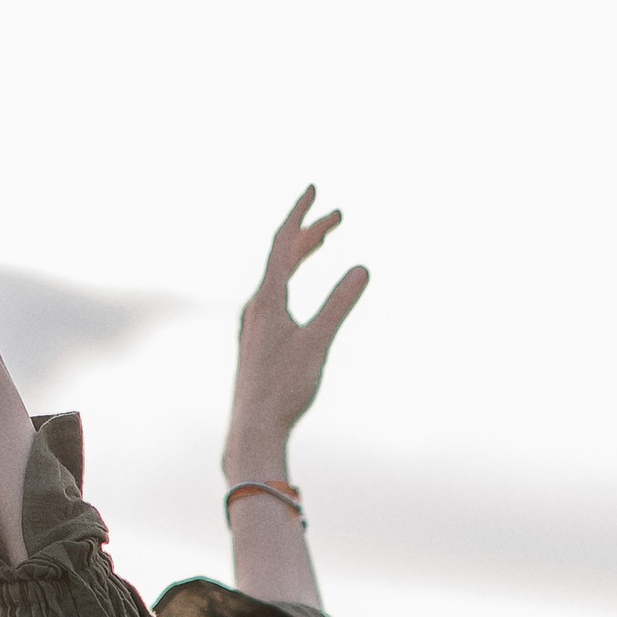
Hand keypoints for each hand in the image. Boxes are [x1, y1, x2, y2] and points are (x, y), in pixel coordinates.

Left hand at [224, 189, 368, 477]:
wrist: (252, 429)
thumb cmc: (284, 388)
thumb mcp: (318, 343)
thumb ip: (339, 304)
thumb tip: (364, 268)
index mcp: (266, 299)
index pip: (283, 243)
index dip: (301, 214)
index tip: (314, 188)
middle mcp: (255, 306)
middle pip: (281, 256)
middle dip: (310, 233)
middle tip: (338, 217)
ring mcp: (253, 324)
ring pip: (277, 276)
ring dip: (301, 255)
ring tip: (322, 242)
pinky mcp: (256, 342)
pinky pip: (275, 295)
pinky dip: (292, 279)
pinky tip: (296, 291)